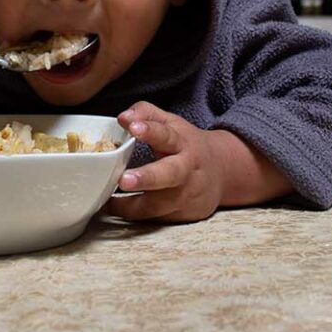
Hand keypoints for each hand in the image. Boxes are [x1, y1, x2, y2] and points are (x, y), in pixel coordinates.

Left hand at [104, 102, 223, 222]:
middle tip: (124, 180)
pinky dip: (133, 214)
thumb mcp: (172, 124)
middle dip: (147, 178)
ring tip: (109, 202)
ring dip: (132, 205)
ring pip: (159, 204)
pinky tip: (115, 208)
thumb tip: (123, 116)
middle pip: (169, 174)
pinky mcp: (180, 214)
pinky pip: (153, 217)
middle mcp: (185, 170)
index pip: (166, 135)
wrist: (223, 173)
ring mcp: (183, 195)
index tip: (131, 127)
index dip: (149, 130)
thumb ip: (146, 114)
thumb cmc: (187, 147)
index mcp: (182, 144)